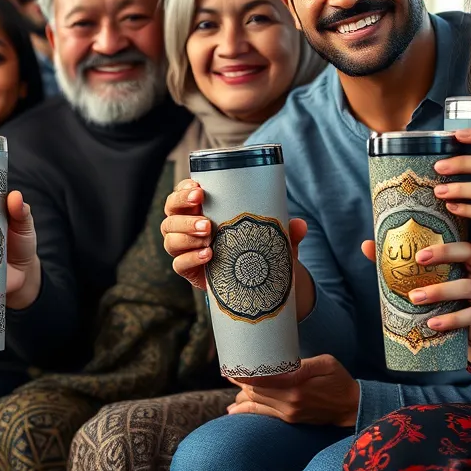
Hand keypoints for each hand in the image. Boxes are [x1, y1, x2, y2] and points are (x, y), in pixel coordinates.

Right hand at [161, 179, 314, 317]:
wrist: (255, 282)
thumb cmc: (257, 248)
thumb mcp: (271, 237)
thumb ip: (285, 231)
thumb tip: (301, 225)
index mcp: (200, 210)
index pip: (182, 194)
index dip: (184, 189)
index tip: (199, 189)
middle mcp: (187, 227)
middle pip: (170, 213)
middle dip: (183, 210)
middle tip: (206, 216)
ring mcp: (185, 249)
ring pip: (170, 237)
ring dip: (186, 234)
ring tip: (208, 235)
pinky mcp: (188, 271)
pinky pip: (178, 264)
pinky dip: (190, 258)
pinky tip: (208, 255)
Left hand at [227, 354, 358, 425]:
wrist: (351, 407)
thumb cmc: (338, 379)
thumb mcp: (325, 363)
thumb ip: (301, 364)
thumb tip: (279, 364)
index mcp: (297, 386)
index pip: (262, 380)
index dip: (243, 375)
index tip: (230, 367)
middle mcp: (289, 402)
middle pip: (255, 391)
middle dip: (239, 381)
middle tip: (226, 369)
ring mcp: (288, 413)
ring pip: (257, 402)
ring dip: (241, 394)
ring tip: (229, 382)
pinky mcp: (289, 419)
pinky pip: (263, 414)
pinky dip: (248, 410)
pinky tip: (233, 410)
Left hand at [361, 239, 470, 342]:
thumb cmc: (447, 299)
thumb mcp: (429, 281)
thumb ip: (400, 264)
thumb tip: (366, 245)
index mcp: (468, 260)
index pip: (462, 244)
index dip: (443, 246)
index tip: (418, 253)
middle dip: (444, 255)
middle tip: (417, 262)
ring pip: (468, 287)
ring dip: (440, 291)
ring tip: (415, 298)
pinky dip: (451, 320)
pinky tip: (433, 323)